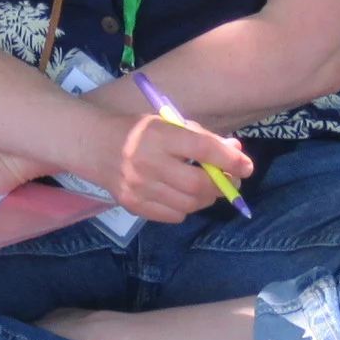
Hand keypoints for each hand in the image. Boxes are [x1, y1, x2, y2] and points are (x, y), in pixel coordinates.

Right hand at [86, 111, 254, 223]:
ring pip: (190, 204)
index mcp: (158, 135)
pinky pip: (174, 215)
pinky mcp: (134, 205)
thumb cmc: (137, 131)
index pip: (203, 149)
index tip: (246, 166)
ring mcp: (140, 187)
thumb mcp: (167, 124)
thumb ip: (201, 138)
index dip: (230, 159)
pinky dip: (186, 208)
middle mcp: (148, 163)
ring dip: (206, 198)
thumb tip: (236, 153)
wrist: (93, 146)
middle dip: (221, 185)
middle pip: (198, 184)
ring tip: (205, 188)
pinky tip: (181, 195)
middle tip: (229, 181)